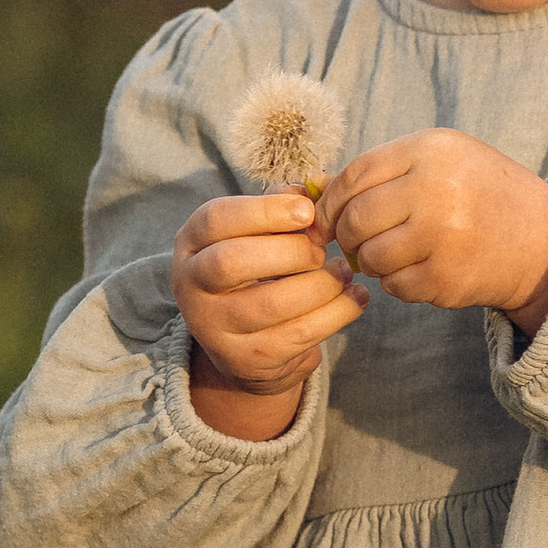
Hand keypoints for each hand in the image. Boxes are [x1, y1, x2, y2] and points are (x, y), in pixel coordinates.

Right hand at [172, 194, 366, 439]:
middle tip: (322, 249)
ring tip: (344, 271)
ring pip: (272, 303)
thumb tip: (318, 187)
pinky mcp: (247, 360)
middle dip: (290, 251)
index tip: (307, 211)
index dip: (265, 211)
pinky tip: (356, 297)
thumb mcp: (258, 233)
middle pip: (233, 262)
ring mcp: (215, 328)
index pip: (216, 219)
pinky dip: (338, 312)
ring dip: (322, 284)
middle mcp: (191, 285)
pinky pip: (300, 334)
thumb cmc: (258, 268)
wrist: (244, 343)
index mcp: (192, 243)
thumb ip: (283, 205)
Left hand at [319, 133, 547, 334]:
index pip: (355, 175)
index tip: (327, 218)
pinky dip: (399, 283)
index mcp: (432, 150)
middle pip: (357, 217)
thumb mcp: (440, 163)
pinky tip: (422, 270)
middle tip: (357, 242)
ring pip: (371, 257)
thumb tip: (310, 191)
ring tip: (397, 254)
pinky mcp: (446, 278)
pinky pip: (395, 286)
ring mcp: (442, 236)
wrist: (543, 241)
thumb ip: (382, 172)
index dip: (331, 201)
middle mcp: (436, 188)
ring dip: (374, 262)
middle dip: (348, 235)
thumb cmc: (481, 195)